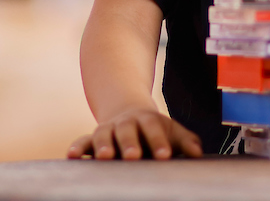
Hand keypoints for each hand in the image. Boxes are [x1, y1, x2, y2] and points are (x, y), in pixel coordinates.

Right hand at [67, 107, 202, 159]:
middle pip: (128, 131)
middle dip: (130, 143)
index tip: (165, 155)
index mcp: (148, 120)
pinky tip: (71, 156)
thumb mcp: (171, 131)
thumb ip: (185, 141)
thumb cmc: (154, 129)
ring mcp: (108, 129)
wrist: (127, 111)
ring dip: (104, 145)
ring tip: (106, 157)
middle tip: (134, 156)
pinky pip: (82, 141)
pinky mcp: (92, 139)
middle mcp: (126, 123)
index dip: (159, 142)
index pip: (154, 129)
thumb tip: (198, 153)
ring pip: (104, 134)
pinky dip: (77, 147)